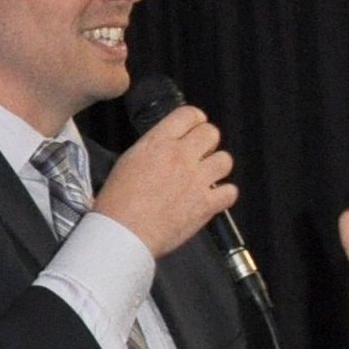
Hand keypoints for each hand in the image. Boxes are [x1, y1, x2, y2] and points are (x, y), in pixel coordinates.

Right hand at [95, 106, 237, 259]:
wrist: (124, 234)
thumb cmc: (117, 203)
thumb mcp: (128, 161)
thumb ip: (152, 149)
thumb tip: (166, 148)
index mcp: (158, 142)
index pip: (188, 114)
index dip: (196, 119)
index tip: (196, 128)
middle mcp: (180, 156)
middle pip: (211, 133)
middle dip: (208, 143)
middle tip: (200, 155)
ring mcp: (196, 180)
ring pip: (225, 160)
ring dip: (217, 168)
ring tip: (207, 178)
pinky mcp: (205, 205)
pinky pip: (230, 192)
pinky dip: (224, 195)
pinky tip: (214, 199)